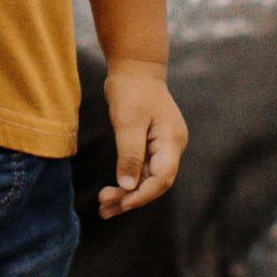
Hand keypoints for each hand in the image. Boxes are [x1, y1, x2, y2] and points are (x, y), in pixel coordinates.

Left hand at [100, 63, 185, 216]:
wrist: (135, 68)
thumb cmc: (132, 91)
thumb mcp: (128, 122)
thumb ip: (130, 155)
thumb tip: (129, 187)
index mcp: (171, 141)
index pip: (162, 178)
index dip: (142, 195)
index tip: (120, 202)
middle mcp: (172, 147)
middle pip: (155, 183)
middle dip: (131, 198)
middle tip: (104, 209)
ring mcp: (163, 147)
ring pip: (148, 179)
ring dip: (127, 194)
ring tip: (103, 208)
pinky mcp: (152, 145)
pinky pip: (142, 170)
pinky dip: (128, 182)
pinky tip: (112, 192)